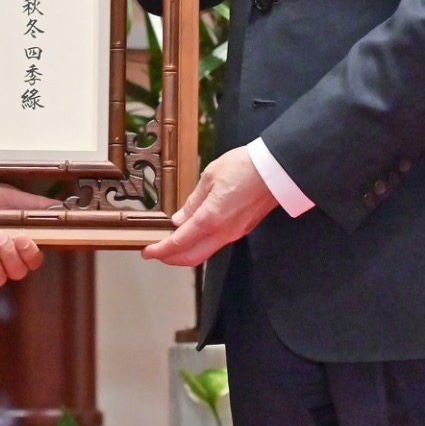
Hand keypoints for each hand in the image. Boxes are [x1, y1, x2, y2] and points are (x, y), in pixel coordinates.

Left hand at [140, 146, 281, 267]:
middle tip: (156, 252)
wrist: (277, 169)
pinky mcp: (244, 229)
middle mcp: (223, 232)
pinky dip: (201, 244)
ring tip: (171, 242)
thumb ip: (193, 201)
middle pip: (192, 257)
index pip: (179, 243)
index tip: (147, 252)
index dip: (160, 250)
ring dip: (186, 252)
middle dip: (171, 258)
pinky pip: (217, 243)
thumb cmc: (243, 167)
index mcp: (210, 218)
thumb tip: (180, 220)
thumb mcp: (210, 177)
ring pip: (206, 252)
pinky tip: (194, 233)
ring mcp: (235, 233)